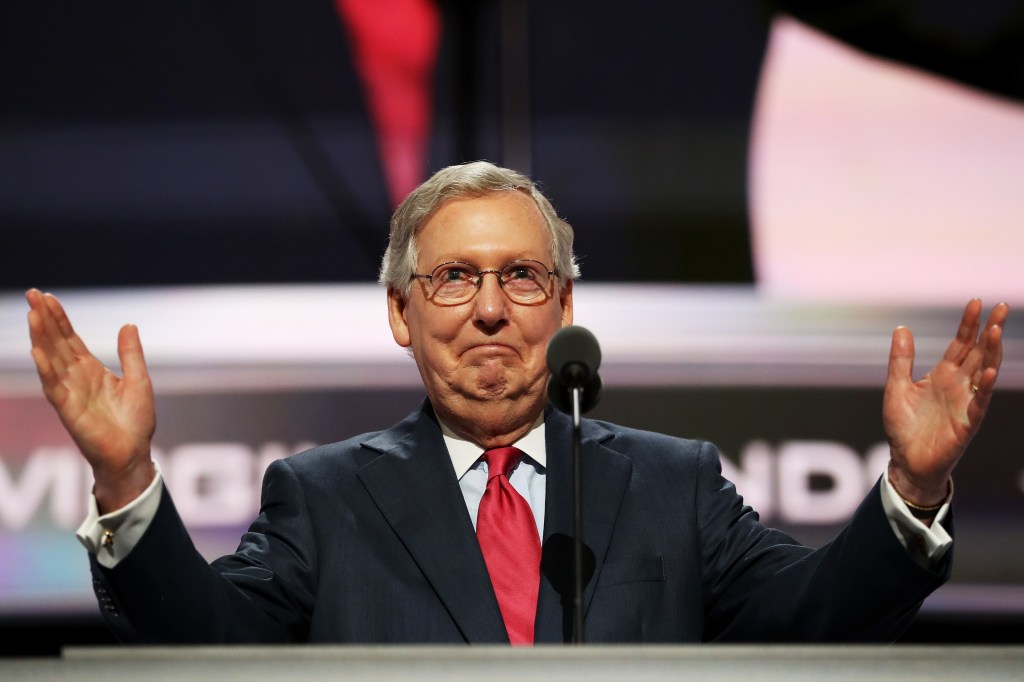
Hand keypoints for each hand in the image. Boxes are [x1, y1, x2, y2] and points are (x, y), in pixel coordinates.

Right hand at [26, 289, 156, 512]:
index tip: (46, 296)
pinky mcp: (69, 410)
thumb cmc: (135, 421)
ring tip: (32, 315)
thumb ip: (130, 353)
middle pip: (56, 343)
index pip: (69, 339)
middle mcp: (76, 379)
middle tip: (32, 295)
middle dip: (44, 320)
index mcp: (91, 370)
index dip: (59, 318)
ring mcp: (70, 393)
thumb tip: (128, 324)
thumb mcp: (138, 380)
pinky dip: (46, 369)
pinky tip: (37, 351)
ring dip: (41, 338)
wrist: (133, 454)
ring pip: (51, 360)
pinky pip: (54, 387)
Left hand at [884, 299, 1007, 506]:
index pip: (961, 344)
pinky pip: (978, 403)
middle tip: (1003, 307)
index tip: (976, 302)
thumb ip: (901, 360)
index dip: (969, 324)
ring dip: (992, 353)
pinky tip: (989, 372)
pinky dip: (984, 388)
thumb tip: (902, 328)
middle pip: (979, 353)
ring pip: (984, 373)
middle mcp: (958, 385)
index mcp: (943, 375)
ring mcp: (965, 403)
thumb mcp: (896, 387)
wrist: (906, 461)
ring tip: (997, 331)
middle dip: (991, 330)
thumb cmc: (903, 426)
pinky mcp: (967, 423)